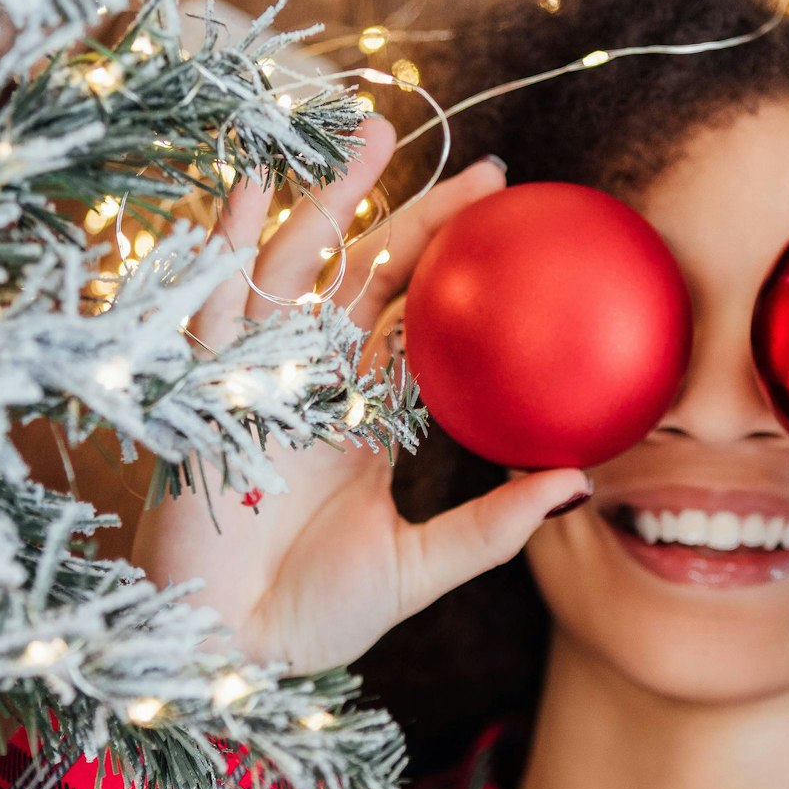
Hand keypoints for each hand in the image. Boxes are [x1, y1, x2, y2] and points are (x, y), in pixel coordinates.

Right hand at [130, 118, 591, 674]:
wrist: (233, 654)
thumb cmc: (318, 618)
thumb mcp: (422, 565)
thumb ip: (495, 522)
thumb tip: (583, 481)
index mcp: (362, 416)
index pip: (418, 322)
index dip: (460, 271)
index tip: (515, 224)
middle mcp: (312, 384)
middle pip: (367, 278)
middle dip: (418, 217)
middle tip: (485, 169)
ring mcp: (258, 379)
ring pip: (295, 269)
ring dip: (329, 199)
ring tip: (372, 135)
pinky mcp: (205, 392)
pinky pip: (214, 304)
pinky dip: (228, 244)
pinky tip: (254, 187)